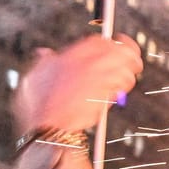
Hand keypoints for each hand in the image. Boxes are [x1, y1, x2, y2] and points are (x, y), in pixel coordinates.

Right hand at [14, 35, 143, 133]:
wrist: (47, 127)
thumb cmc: (38, 105)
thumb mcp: (34, 76)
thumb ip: (44, 62)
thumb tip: (44, 53)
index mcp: (73, 55)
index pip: (103, 41)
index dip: (115, 43)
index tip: (119, 46)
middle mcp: (89, 64)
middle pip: (123, 51)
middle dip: (131, 56)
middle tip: (134, 62)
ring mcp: (99, 80)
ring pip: (127, 70)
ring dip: (127, 75)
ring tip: (124, 80)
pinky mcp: (106, 95)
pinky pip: (122, 88)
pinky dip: (122, 90)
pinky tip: (116, 93)